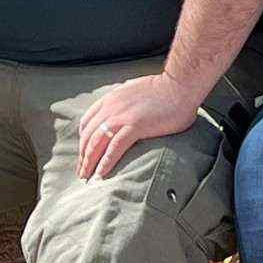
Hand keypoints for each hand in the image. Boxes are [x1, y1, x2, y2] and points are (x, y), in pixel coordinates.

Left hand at [76, 74, 202, 179]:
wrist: (181, 85)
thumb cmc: (166, 88)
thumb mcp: (136, 89)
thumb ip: (126, 101)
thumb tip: (127, 110)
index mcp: (111, 99)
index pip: (87, 122)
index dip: (83, 140)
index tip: (84, 152)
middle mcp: (111, 107)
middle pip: (88, 136)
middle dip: (83, 156)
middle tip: (82, 171)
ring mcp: (122, 117)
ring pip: (97, 143)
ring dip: (89, 162)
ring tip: (87, 177)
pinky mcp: (135, 126)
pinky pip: (114, 148)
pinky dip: (106, 162)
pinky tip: (102, 173)